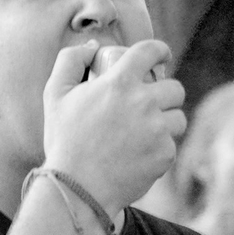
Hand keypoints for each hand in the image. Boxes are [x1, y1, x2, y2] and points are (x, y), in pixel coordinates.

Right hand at [41, 39, 185, 216]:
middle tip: (150, 105)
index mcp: (119, 82)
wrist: (77, 188)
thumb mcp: (55, 94)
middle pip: (174, 88)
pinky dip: (160, 149)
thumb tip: (93, 46)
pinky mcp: (165, 154)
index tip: (161, 56)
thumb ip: (70, 60)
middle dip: (164, 94)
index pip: (150, 52)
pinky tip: (140, 156)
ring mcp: (157, 130)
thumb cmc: (64, 141)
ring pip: (178, 117)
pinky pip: (172, 145)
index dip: (159, 50)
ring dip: (167, 122)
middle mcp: (144, 102)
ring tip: (147, 132)